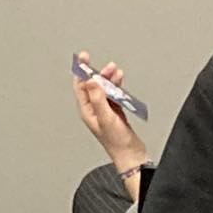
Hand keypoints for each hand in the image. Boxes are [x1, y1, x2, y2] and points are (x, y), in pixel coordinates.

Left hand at [73, 51, 146, 176]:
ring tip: (116, 70)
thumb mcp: (106, 117)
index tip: (83, 57)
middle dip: (99, 73)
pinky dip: (117, 87)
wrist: (131, 154)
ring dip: (110, 79)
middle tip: (107, 64)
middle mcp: (94, 110)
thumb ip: (98, 98)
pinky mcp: (115, 112)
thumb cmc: (117, 142)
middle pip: (93, 86)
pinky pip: (114, 95)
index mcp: (87, 111)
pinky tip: (120, 82)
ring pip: (105, 89)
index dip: (81, 71)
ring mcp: (104, 111)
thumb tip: (90, 81)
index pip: (81, 86)